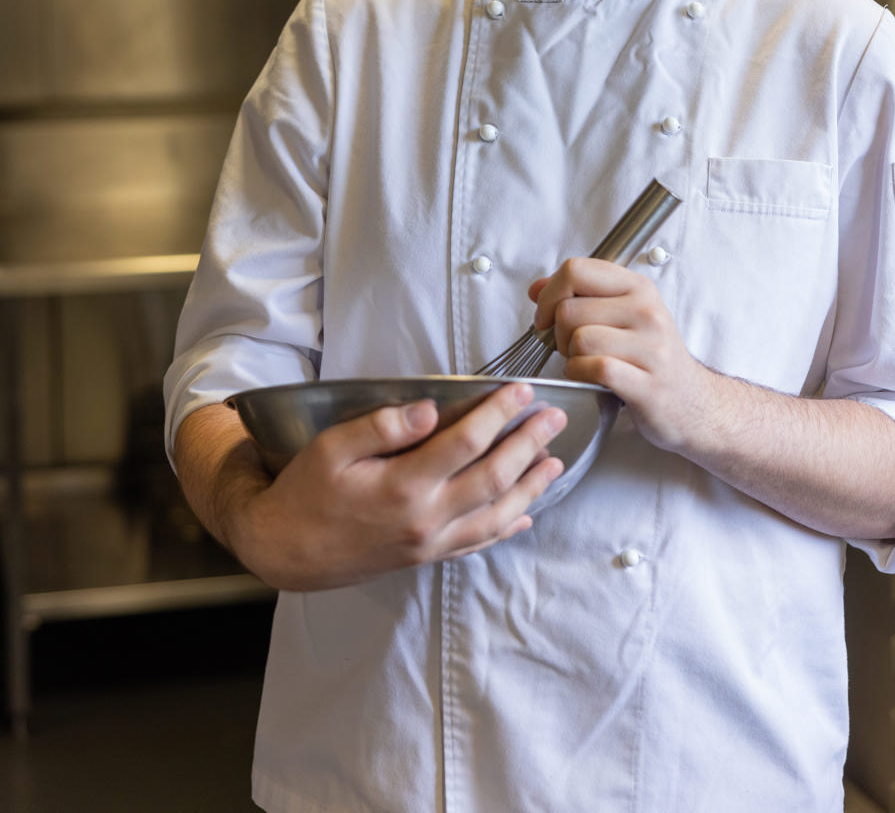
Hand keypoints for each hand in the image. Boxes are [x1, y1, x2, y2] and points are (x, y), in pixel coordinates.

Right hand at [185, 384, 567, 591]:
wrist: (285, 552)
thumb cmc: (306, 492)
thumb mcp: (331, 448)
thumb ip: (381, 426)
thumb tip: (429, 409)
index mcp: (402, 488)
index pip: (465, 444)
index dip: (498, 415)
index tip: (522, 391)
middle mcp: (425, 520)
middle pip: (493, 480)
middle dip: (528, 446)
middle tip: (554, 419)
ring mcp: (429, 544)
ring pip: (495, 516)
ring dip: (530, 488)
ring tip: (555, 461)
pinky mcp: (426, 558)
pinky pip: (477, 544)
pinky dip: (506, 527)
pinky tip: (525, 514)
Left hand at [530, 257, 707, 453]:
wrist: (692, 402)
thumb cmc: (650, 357)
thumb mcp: (620, 315)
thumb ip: (579, 296)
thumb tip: (536, 289)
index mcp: (638, 287)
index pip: (576, 269)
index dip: (549, 293)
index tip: (547, 316)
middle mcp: (647, 311)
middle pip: (569, 309)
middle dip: (558, 334)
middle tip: (574, 348)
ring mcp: (651, 347)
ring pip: (578, 339)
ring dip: (570, 357)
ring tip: (587, 363)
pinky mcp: (648, 383)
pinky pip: (593, 368)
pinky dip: (580, 375)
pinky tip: (590, 378)